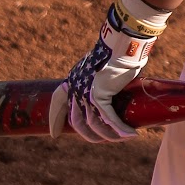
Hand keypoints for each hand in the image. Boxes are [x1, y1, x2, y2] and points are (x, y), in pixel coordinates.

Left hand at [49, 0, 171, 142]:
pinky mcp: (98, 95)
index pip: (58, 102)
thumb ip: (105, 83)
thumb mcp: (106, 70)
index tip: (54, 134)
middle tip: (101, 140)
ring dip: (109, 135)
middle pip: (77, 121)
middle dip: (89, 135)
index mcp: (74, 79)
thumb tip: (117, 90)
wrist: (123, 43)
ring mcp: (84, 92)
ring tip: (124, 138)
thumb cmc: (119, 53)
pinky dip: (119, 128)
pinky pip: (108, 118)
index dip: (55, 119)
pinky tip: (130, 134)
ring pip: (93, 123)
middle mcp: (75, 87)